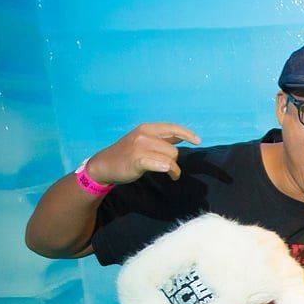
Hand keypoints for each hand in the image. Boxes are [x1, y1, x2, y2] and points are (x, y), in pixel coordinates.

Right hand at [86, 123, 200, 184]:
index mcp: (147, 128)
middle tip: (169, 168)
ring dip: (174, 169)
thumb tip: (181, 135)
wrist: (105, 164)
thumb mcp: (144, 140)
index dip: (187, 134)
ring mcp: (140, 147)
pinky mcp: (138, 160)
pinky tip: (169, 175)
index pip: (172, 128)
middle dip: (175, 160)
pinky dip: (169, 171)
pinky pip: (163, 165)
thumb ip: (162, 138)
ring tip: (170, 173)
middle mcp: (144, 135)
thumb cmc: (127, 153)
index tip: (198, 141)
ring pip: (171, 158)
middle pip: (173, 149)